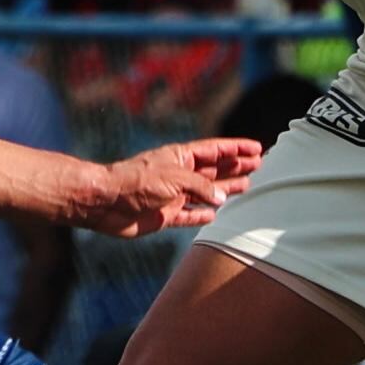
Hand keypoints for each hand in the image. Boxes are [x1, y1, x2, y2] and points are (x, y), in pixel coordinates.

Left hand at [73, 136, 263, 237]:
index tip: (257, 148)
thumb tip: (221, 198)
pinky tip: (213, 214)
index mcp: (180, 157)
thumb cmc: (136, 182)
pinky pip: (189, 215)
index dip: (236, 148)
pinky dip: (202, 215)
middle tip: (258, 165)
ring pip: (206, 192)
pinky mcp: (164, 215)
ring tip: (245, 186)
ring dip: (225, 189)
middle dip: (236, 166)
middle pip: (213, 169)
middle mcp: (178, 174)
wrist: (106, 203)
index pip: (214, 150)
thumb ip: (201, 188)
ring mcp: (172, 195)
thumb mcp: (174, 178)